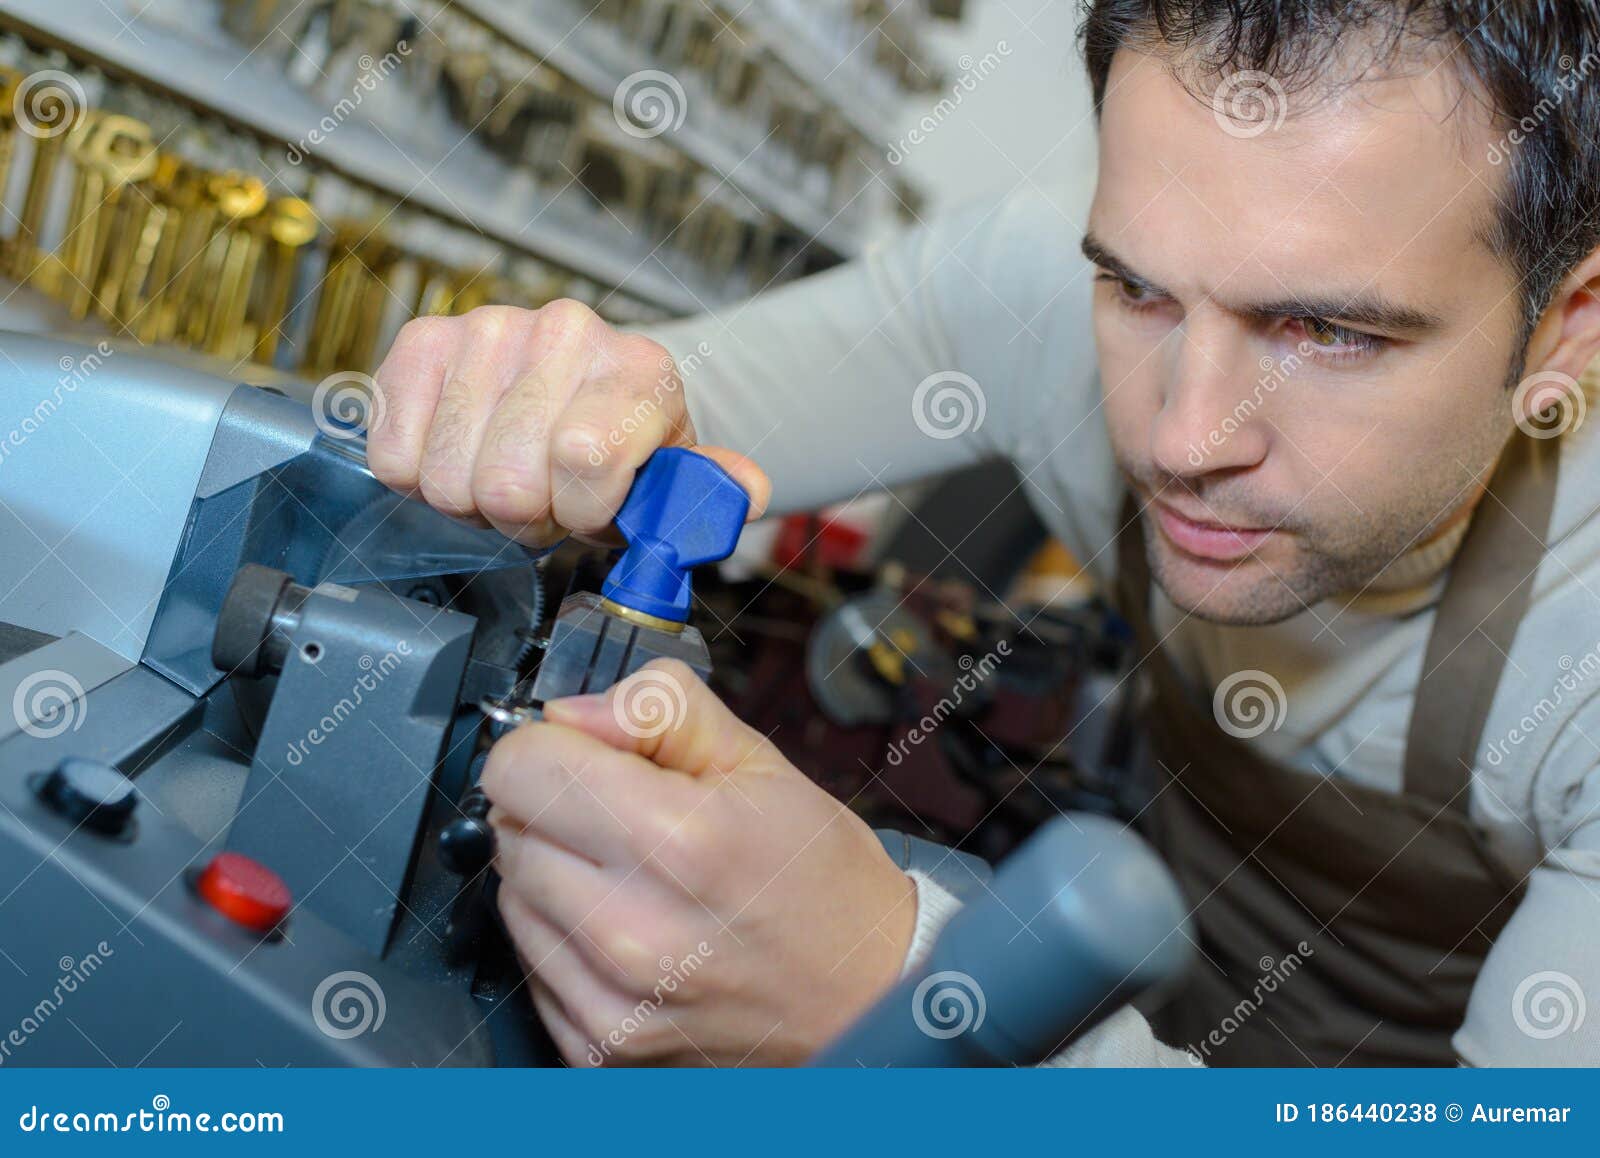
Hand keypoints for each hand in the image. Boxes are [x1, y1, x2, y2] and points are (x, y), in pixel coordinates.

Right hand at [366, 301, 770, 544]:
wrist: (580, 393)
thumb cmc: (625, 448)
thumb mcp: (675, 479)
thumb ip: (707, 491)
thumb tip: (741, 491)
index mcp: (638, 369)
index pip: (585, 456)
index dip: (582, 511)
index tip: (593, 510)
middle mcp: (566, 332)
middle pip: (505, 483)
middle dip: (525, 516)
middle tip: (545, 499)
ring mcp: (490, 328)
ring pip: (446, 477)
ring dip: (473, 501)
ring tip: (507, 475)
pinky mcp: (424, 341)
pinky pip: (395, 454)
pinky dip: (420, 478)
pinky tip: (462, 455)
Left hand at [480, 658, 916, 1065]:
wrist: (869, 994)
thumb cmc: (819, 879)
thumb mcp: (758, 761)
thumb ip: (657, 710)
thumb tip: (571, 714)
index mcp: (680, 840)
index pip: (521, 770)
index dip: (548, 747)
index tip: (582, 755)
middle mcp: (637, 930)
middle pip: (509, 831)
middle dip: (553, 808)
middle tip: (622, 817)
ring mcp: (616, 1002)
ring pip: (512, 898)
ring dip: (553, 873)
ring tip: (632, 875)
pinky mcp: (602, 1049)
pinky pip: (532, 965)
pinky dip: (564, 938)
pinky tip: (627, 927)